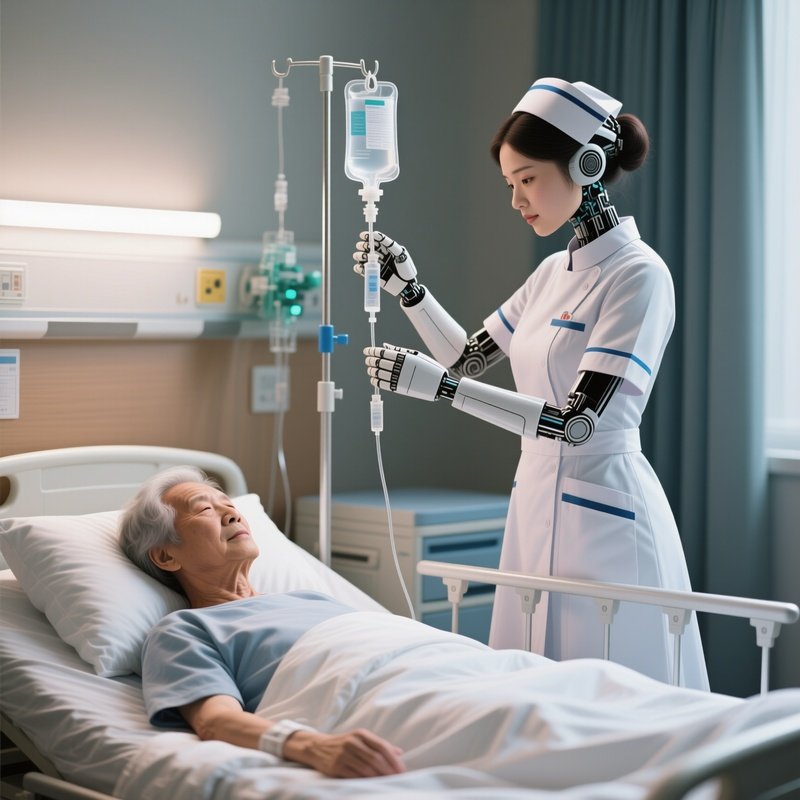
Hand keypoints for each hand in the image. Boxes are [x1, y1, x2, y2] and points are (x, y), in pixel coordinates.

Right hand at [284, 728, 404, 777]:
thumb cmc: (344, 744)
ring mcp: (343, 754)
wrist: (317, 747)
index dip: (393, 759)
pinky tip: (372, 785)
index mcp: (361, 734)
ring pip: (366, 768)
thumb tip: (399, 753)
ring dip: (379, 777)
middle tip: (397, 780)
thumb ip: (378, 745)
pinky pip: (354, 776)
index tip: (402, 770)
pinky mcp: (336, 766)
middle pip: (375, 758)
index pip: (381, 746)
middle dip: (389, 770)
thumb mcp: (360, 739)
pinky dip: (365, 781)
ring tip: (388, 783)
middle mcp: (352, 742)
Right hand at [353, 231, 417, 295]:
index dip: (367, 236)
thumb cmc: (406, 269)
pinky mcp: (371, 274)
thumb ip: (389, 243)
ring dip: (359, 255)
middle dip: (362, 245)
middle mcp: (378, 256)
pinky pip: (360, 270)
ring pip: (361, 257)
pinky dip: (358, 267)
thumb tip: (376, 234)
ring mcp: (374, 265)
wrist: (406, 286)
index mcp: (385, 249)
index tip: (364, 235)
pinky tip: (362, 266)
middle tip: (365, 247)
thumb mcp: (400, 253)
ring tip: (364, 257)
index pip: (374, 240)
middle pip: (365, 248)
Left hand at [364, 344, 446, 401]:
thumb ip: (399, 350)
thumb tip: (385, 346)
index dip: (372, 351)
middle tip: (367, 360)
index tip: (366, 351)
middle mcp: (400, 367)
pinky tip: (374, 379)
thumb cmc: (428, 367)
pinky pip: (383, 384)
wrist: (438, 383)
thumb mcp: (415, 355)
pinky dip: (376, 381)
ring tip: (370, 369)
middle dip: (370, 361)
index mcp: (404, 357)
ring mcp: (399, 378)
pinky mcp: (399, 388)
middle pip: (379, 362)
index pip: (382, 353)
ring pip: (379, 373)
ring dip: (372, 371)